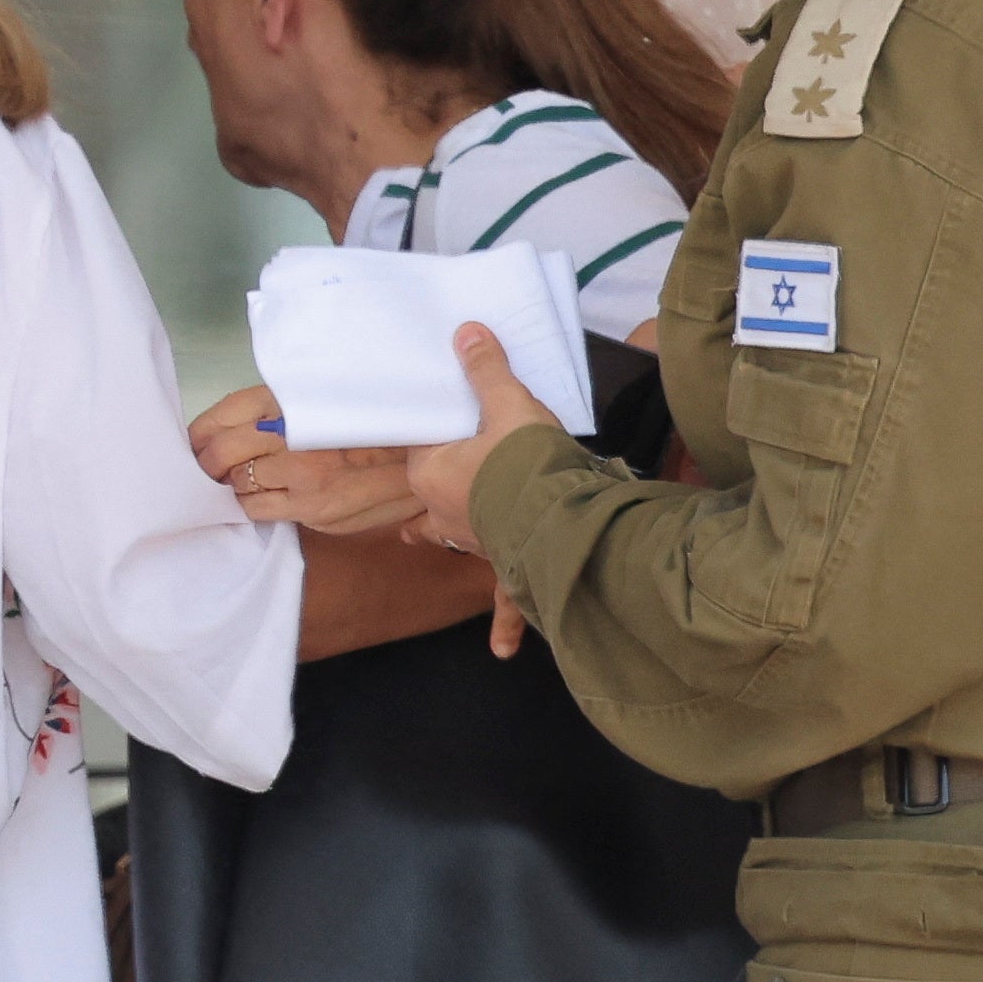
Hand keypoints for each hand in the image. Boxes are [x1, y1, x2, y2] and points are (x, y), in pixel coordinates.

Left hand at [189, 385, 428, 538]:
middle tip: (208, 468)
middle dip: (207, 463)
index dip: (201, 432)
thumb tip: (228, 428)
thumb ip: (279, 409)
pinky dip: (250, 505)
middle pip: (223, 450)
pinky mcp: (311, 507)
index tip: (194, 442)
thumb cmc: (367, 428)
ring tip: (238, 482)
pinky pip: (258, 510)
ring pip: (238, 483)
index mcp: (294, 398)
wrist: (418, 459)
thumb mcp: (323, 400)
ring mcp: (302, 472)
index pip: (225, 413)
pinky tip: (259, 498)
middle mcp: (294, 432)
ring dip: (232, 485)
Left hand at [397, 325, 558, 637]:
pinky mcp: (506, 566)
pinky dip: (502, 622)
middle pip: (431, 502)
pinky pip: (500, 599)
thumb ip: (487, 370)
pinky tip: (500, 650)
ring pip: (458, 543)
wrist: (559, 518)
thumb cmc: (524, 459)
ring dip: (461, 541)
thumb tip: (466, 331)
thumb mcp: (508, 404)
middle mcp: (443, 516)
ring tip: (449, 540)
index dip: (435, 439)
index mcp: (432, 475)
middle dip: (437, 497)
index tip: (443, 433)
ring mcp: (473, 545)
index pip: (423, 451)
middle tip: (445, 485)